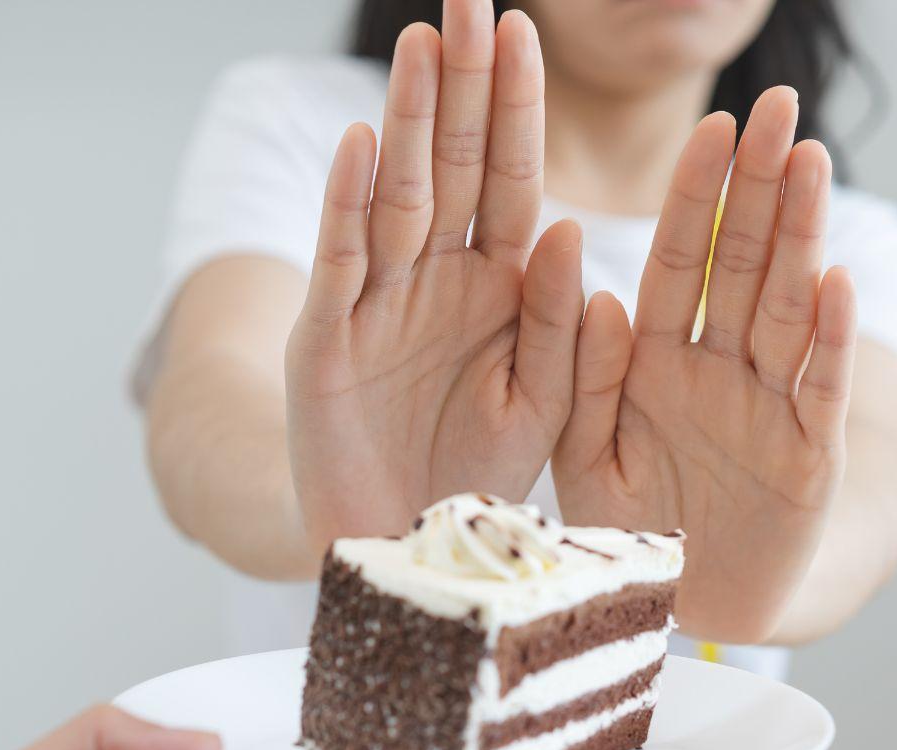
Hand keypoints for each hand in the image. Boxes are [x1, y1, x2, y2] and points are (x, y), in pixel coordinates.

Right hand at [286, 0, 582, 547]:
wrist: (399, 547)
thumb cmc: (475, 472)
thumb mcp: (541, 401)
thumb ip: (559, 321)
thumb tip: (569, 229)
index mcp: (499, 287)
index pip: (512, 180)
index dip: (518, 109)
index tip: (526, 35)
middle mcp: (438, 279)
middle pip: (456, 165)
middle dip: (465, 85)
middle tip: (472, 1)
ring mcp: (379, 302)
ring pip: (399, 196)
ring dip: (412, 122)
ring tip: (425, 47)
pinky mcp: (327, 340)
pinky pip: (343, 263)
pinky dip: (351, 206)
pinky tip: (366, 143)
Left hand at [553, 88, 857, 643]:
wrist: (680, 608)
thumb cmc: (628, 529)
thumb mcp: (584, 451)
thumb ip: (584, 372)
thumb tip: (593, 284)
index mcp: (657, 358)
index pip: (681, 260)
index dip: (696, 196)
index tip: (711, 128)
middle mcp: (718, 369)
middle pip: (742, 263)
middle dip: (760, 187)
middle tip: (777, 108)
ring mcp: (769, 407)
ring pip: (785, 307)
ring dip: (798, 238)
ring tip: (808, 163)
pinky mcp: (807, 457)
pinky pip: (814, 390)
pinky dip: (823, 342)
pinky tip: (832, 283)